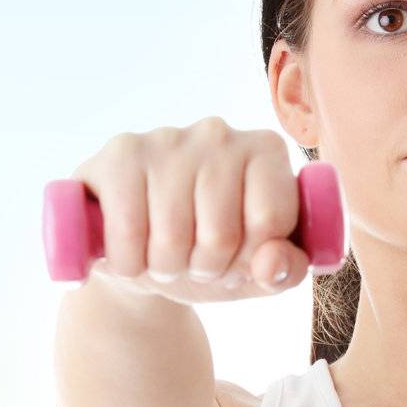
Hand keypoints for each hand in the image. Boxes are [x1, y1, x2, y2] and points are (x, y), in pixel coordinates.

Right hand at [70, 117, 313, 303]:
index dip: (250, 260)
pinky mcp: (120, 154)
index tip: (238, 258)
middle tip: (195, 260)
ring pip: (172, 238)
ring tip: (165, 256)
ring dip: (167, 268)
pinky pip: (127, 232)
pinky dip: (129, 263)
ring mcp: (167, 138)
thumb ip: (286, 271)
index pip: (270, 221)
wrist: (139, 253)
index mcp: (266, 151)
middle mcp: (219, 133)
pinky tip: (131, 252)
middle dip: (205, 268)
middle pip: (221, 235)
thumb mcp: (258, 273)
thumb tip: (271, 264)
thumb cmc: (210, 255)